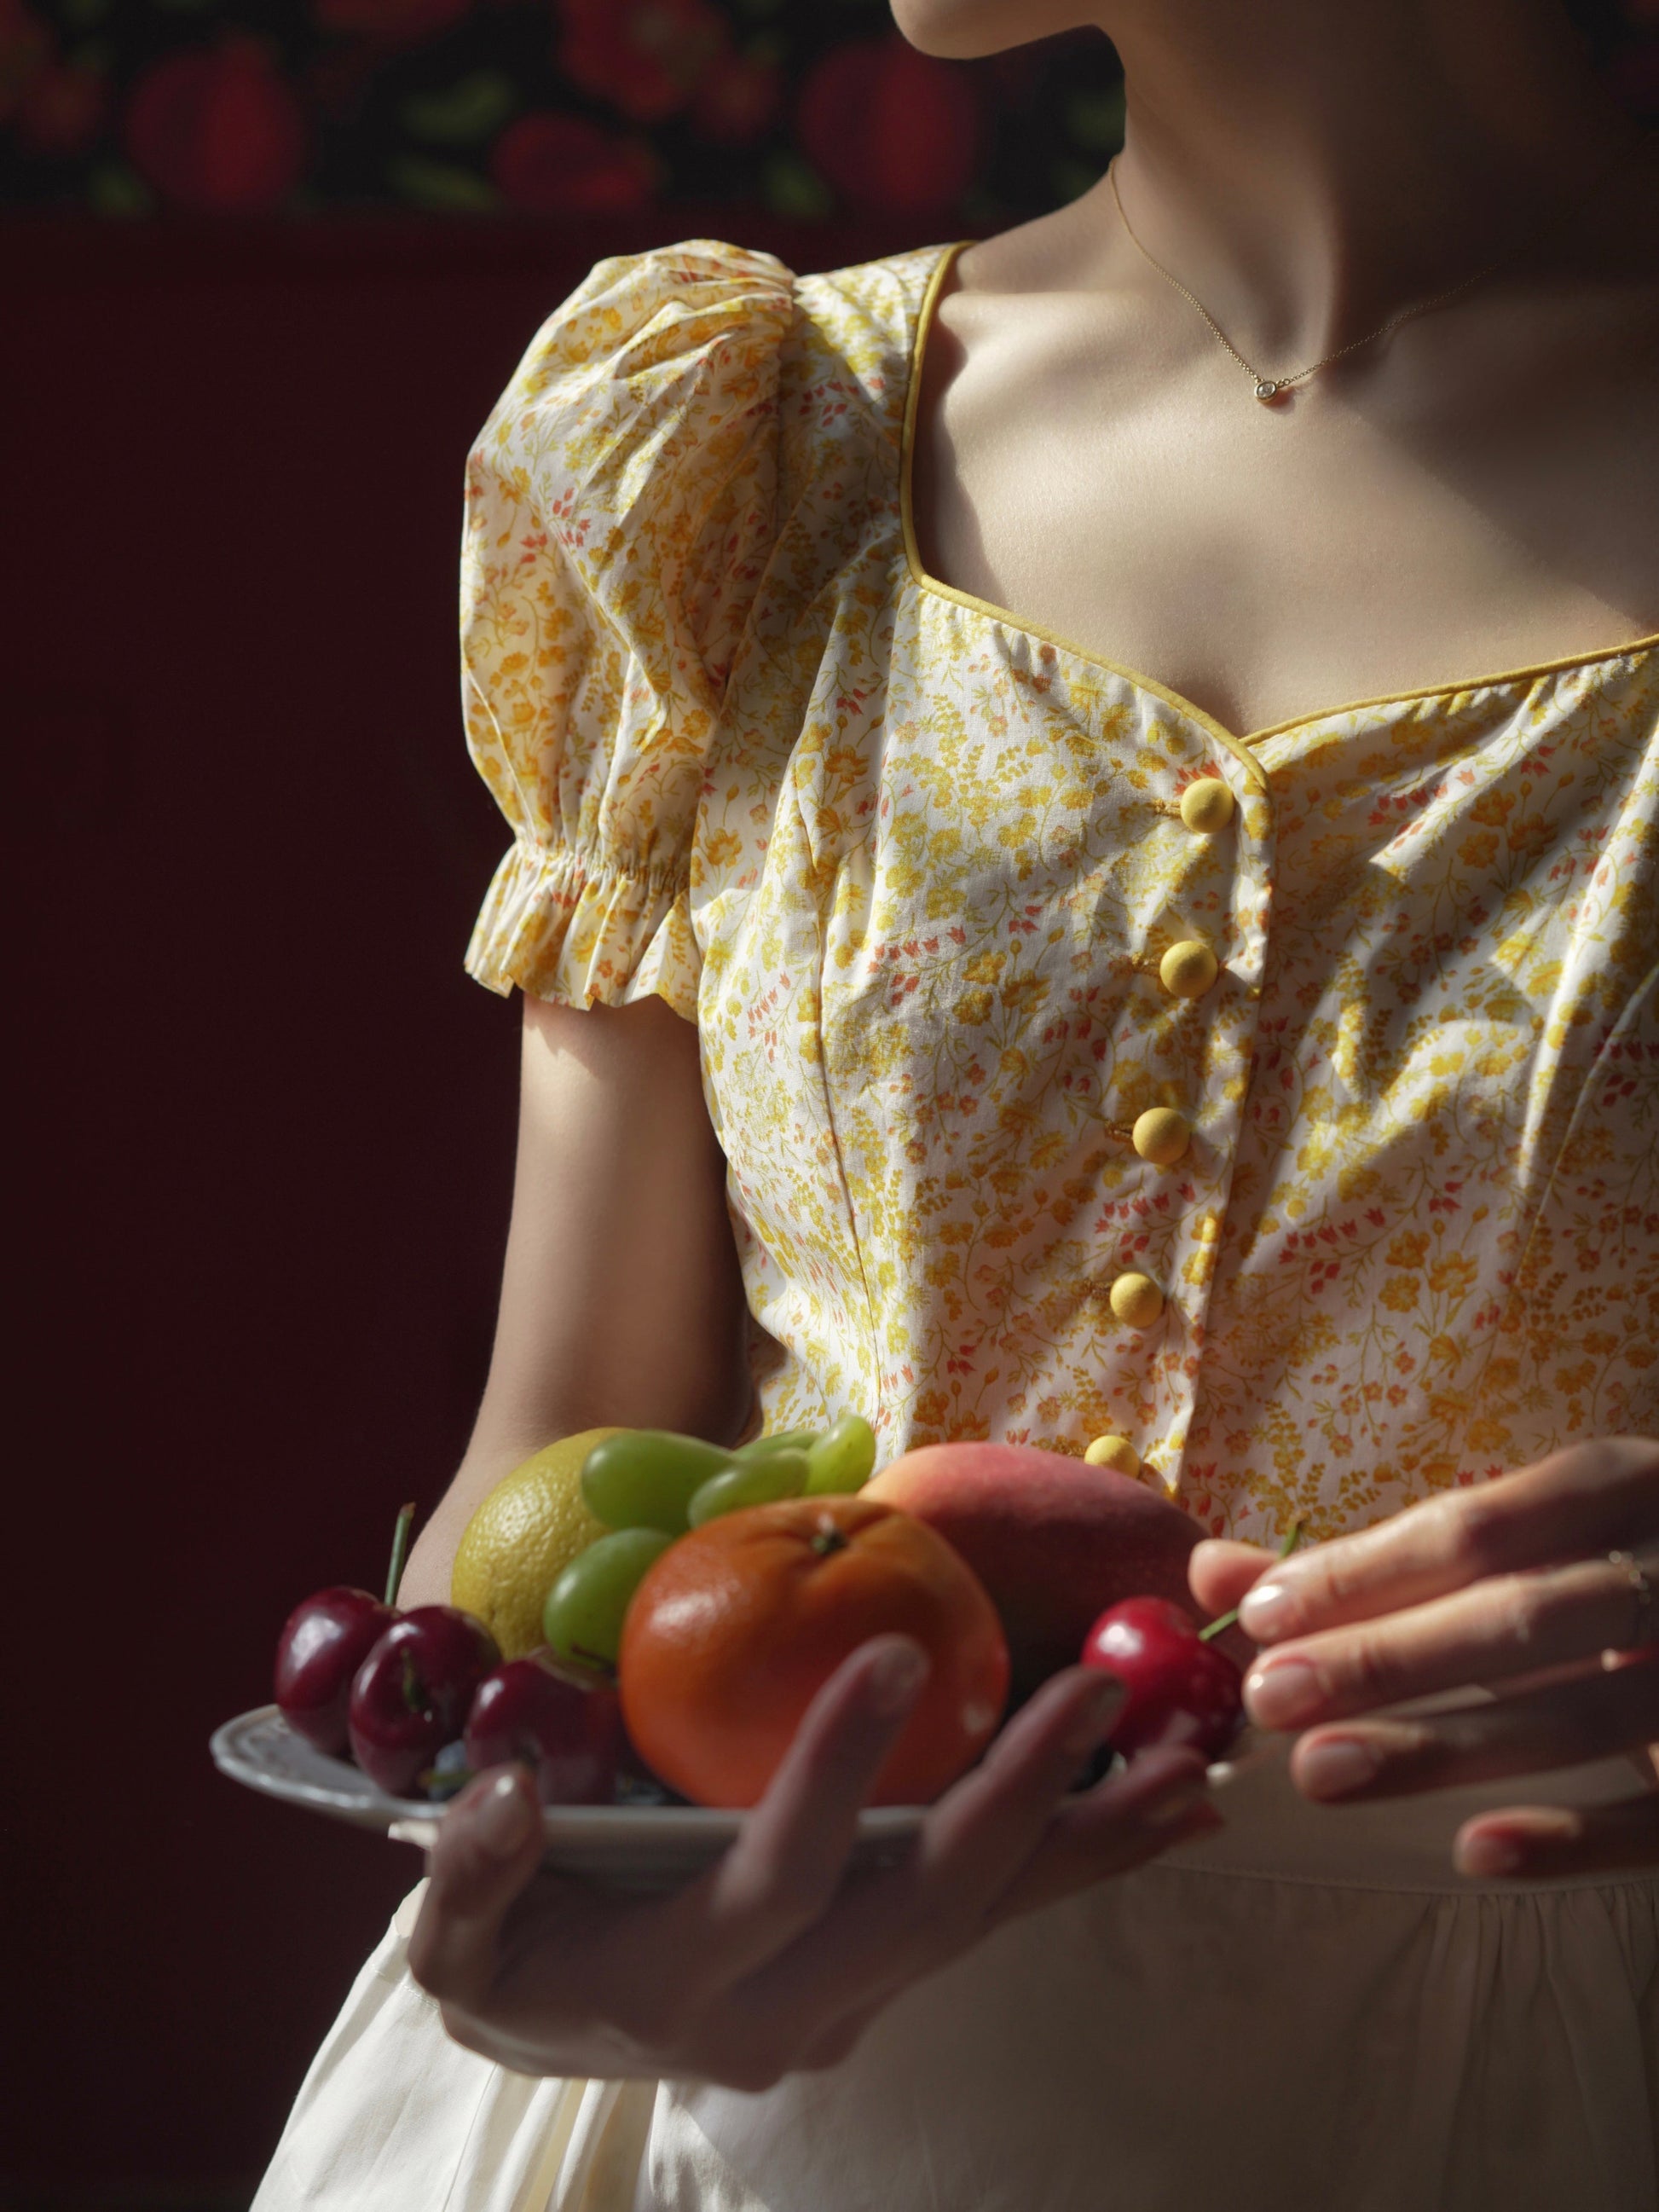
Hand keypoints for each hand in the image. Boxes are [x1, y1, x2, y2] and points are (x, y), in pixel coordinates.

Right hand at [407, 1637, 1216, 2086]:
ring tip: (1191, 1766)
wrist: (561, 2037)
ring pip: (985, 1920)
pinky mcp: (882, 1981)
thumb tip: (515, 1790)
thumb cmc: (510, 1965)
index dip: (836, 1773)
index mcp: (684, 1985)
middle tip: (1099, 1699)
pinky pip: (989, 1917)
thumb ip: (473, 1873)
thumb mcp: (454, 1936)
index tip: (891, 1650)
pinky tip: (1155, 1811)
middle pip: (925, 1909)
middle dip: (1021, 1806)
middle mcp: (788, 2014)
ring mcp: (849, 2007)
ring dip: (1087, 1843)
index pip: (779, 1876)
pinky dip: (1074, 1863)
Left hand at [1189, 1437, 1658, 1879]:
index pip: (1481, 1525)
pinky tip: (1476, 1850)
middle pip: (1522, 1613)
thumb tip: (1214, 1570)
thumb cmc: (1616, 1578)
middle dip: (1387, 1656)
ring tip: (1322, 1771)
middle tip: (1270, 1698)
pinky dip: (1574, 1836)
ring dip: (1444, 1744)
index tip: (1258, 1614)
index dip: (1368, 1569)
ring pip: (1581, 1710)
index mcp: (1625, 1487)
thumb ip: (1372, 1564)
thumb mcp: (1519, 1549)